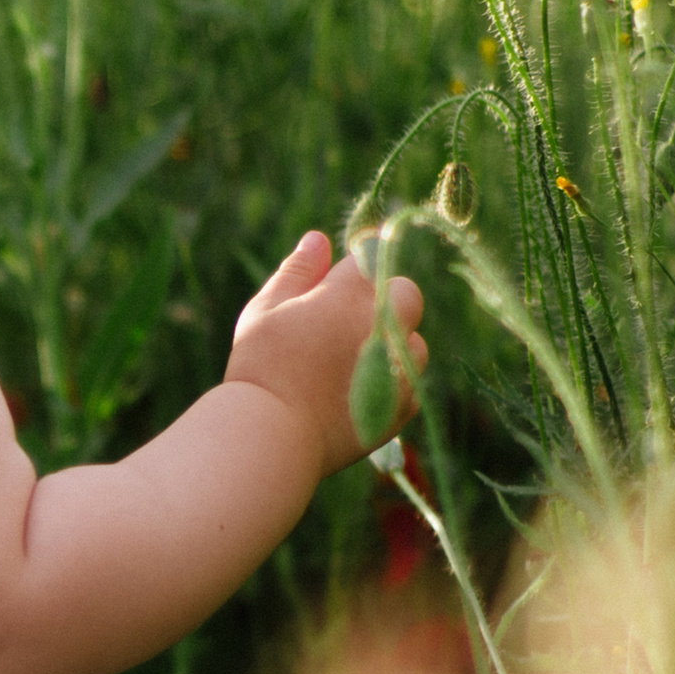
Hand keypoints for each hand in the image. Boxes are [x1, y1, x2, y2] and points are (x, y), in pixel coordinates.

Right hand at [224, 229, 426, 479]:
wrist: (272, 435)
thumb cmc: (261, 368)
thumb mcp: (265, 310)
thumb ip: (296, 272)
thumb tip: (318, 238)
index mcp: (350, 293)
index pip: (369, 260)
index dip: (348, 275)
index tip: (329, 292)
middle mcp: (384, 323)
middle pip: (404, 294)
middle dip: (382, 303)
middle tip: (341, 329)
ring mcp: (399, 366)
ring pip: (413, 342)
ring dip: (391, 345)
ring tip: (347, 368)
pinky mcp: (403, 405)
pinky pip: (410, 383)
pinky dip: (391, 385)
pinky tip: (356, 395)